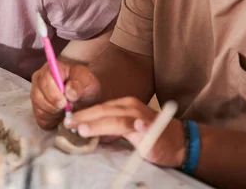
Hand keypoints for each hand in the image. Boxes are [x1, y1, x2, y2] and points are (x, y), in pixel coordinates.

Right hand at [30, 62, 100, 128]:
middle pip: (38, 94)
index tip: (65, 101)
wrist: (85, 97)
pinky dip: (51, 120)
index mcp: (51, 68)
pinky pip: (39, 117)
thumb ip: (79, 84)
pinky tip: (60, 116)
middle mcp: (39, 79)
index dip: (54, 92)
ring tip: (65, 110)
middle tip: (66, 108)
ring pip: (38, 106)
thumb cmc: (84, 85)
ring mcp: (36, 94)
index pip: (45, 78)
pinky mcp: (37, 108)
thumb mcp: (87, 81)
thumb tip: (69, 93)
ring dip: (53, 112)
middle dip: (53, 105)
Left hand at [64, 97, 185, 166]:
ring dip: (100, 124)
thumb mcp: (126, 127)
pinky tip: (137, 128)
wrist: (178, 140)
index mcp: (123, 105)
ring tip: (84, 129)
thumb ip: (109, 127)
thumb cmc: (150, 134)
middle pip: (104, 111)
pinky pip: (146, 127)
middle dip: (84, 118)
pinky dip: (140, 127)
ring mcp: (143, 118)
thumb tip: (89, 131)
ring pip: (118, 120)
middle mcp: (131, 107)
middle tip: (68, 124)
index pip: (99, 108)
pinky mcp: (154, 130)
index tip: (67, 121)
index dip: (83, 114)